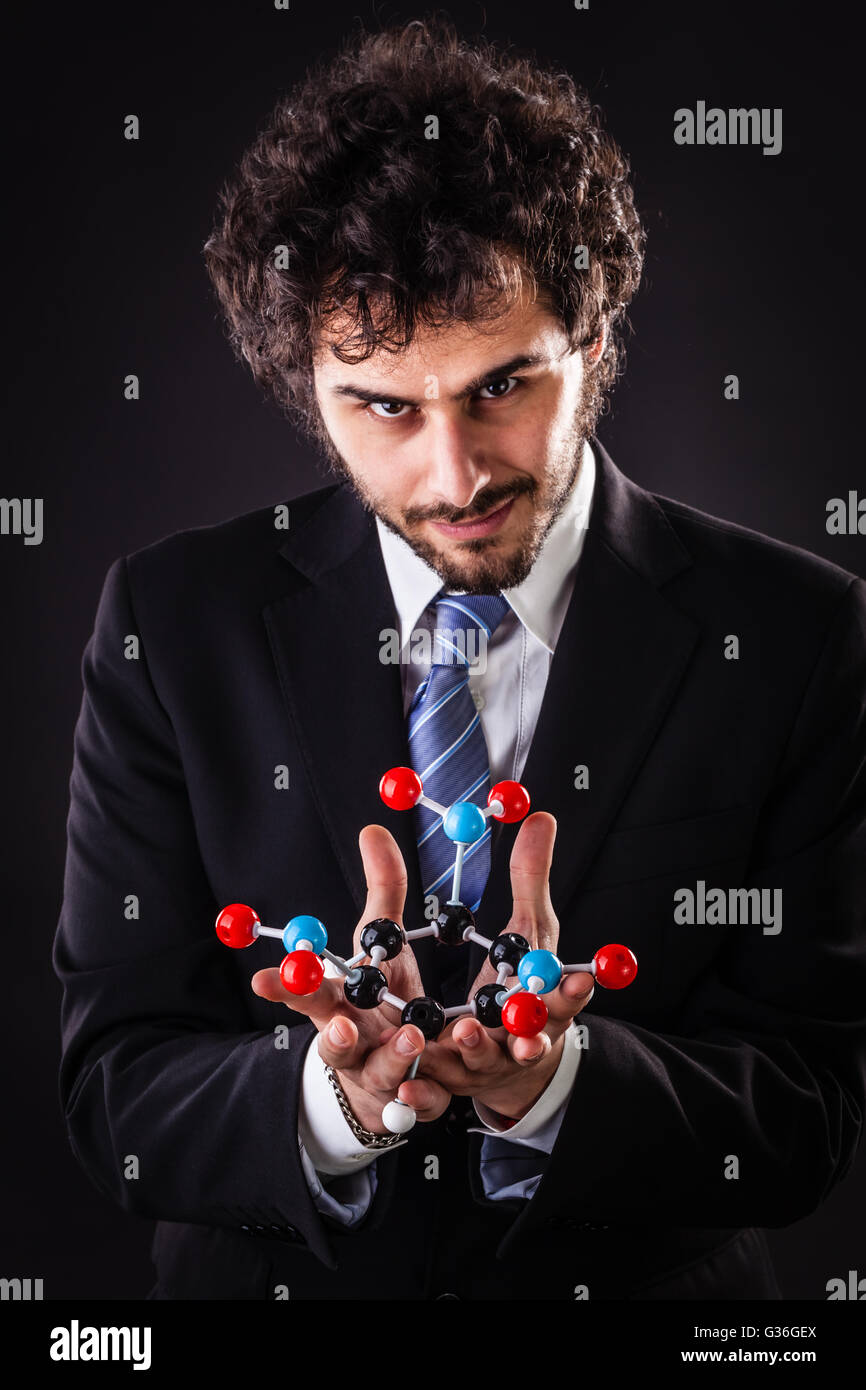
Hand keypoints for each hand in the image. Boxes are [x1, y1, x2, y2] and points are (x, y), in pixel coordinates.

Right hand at [251, 824, 451, 1133]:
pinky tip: (430, 1094)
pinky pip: (421, 1106)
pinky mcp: (417, 1103)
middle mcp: (356, 1046)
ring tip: (411, 1036)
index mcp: (341, 1006)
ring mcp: (384, 1078)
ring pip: (382, 1074)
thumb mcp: (385, 947)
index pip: (307, 994)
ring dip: (391, 1058)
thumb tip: (373, 829)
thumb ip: (384, 893)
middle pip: (334, 1044)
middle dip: (333, 1034)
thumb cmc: (386, 1002)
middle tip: (341, 1022)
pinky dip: (424, 1101)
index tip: (263, 978)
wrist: (408, 1072)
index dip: (285, 987)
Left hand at [414, 812, 594, 1119]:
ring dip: (474, 1051)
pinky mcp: (444, 1088)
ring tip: (464, 1034)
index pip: (564, 999)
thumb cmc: (515, 986)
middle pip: (527, 1040)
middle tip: (513, 1008)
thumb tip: (541, 817)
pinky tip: (404, 1086)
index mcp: (539, 1002)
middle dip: (527, 1032)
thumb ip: (529, 879)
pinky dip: (421, 1094)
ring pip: (478, 1065)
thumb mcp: (525, 932)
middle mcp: (515, 1039)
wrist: (497, 1059)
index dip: (573, 993)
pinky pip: (432, 1097)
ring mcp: (480, 1068)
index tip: (582, 980)